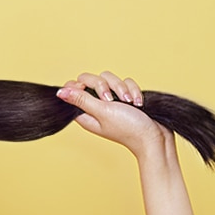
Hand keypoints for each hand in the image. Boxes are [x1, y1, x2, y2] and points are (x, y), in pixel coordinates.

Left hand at [55, 70, 173, 157]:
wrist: (154, 137)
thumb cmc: (128, 128)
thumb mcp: (102, 112)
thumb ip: (81, 100)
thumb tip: (59, 92)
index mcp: (86, 112)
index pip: (73, 89)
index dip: (79, 85)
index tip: (88, 90)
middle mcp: (97, 105)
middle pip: (91, 79)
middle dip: (104, 85)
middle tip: (111, 99)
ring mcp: (112, 101)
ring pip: (110, 78)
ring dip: (122, 88)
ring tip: (129, 102)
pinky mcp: (126, 96)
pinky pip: (126, 82)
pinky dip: (133, 90)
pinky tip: (138, 103)